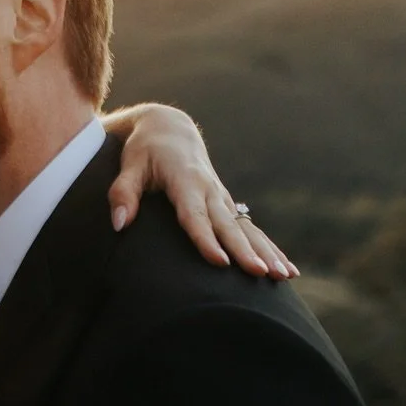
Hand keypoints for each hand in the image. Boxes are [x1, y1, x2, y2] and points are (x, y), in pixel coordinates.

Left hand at [103, 104, 297, 279]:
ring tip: (285, 276)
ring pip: (247, 229)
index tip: (219, 262)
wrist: (171, 129)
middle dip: (246, 251)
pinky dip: (270, 248)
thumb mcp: (129, 165)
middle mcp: (209, 189)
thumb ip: (122, 193)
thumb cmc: (144, 149)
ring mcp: (222, 197)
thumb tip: (118, 223)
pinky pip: (251, 230)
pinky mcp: (228, 205)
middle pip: (228, 225)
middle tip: (261, 273)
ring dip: (267, 252)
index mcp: (185, 180)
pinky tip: (286, 270)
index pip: (195, 214)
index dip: (206, 239)